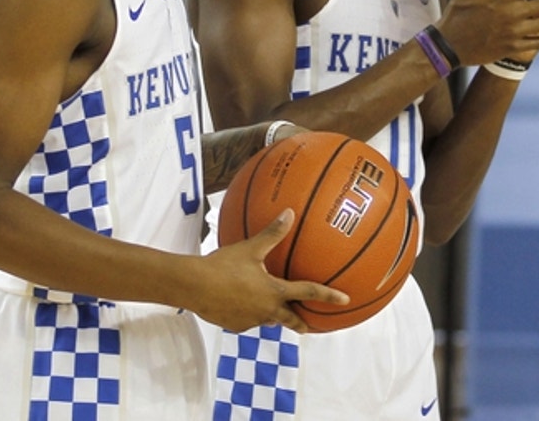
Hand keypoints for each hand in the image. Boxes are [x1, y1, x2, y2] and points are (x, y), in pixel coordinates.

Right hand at [191, 209, 347, 331]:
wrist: (193, 287)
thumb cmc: (223, 266)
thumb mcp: (250, 248)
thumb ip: (272, 233)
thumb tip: (289, 212)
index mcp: (275, 292)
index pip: (308, 293)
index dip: (329, 296)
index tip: (344, 300)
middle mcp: (266, 310)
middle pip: (289, 319)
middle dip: (300, 323)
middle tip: (309, 326)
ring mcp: (250, 321)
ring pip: (266, 319)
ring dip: (271, 315)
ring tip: (270, 309)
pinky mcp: (234, 326)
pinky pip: (246, 320)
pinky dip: (248, 313)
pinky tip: (239, 304)